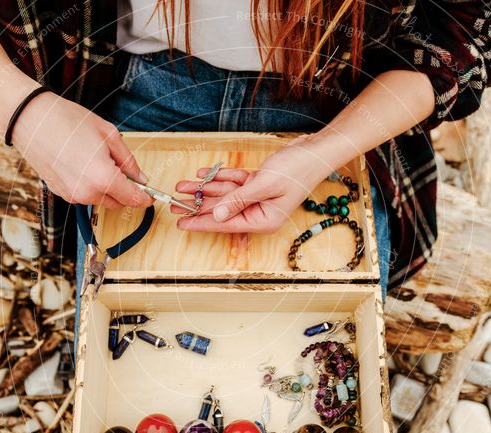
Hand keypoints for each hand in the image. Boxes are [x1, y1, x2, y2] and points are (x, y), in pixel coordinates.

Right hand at [9, 90, 152, 207]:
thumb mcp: (108, 134)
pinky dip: (90, 185)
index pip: (133, 199)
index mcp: (104, 178)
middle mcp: (88, 192)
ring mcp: (72, 195)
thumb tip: (141, 177)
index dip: (145, 198)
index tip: (150, 195)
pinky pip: (84, 195)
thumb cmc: (67, 121)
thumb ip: (128, 160)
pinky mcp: (61, 193)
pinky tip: (82, 164)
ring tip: (97, 160)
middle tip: (121, 167)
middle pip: (118, 202)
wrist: (30, 120)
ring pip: (100, 200)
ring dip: (106, 187)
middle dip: (125, 190)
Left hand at [172, 135, 336, 232]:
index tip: (181, 224)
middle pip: (221, 210)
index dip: (200, 223)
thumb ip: (238, 200)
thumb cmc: (298, 169)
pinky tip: (203, 174)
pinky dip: (220, 177)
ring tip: (182, 186)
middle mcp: (259, 212)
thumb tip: (216, 215)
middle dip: (197, 204)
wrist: (316, 150)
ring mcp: (258, 198)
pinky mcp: (258, 184)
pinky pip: (234, 183)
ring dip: (204, 188)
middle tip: (174, 203)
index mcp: (263, 220)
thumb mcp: (264, 185)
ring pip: (225, 195)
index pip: (225, 223)